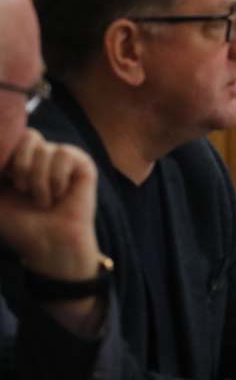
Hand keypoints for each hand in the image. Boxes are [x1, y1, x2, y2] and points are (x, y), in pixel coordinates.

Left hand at [0, 128, 100, 279]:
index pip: (12, 136)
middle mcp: (42, 154)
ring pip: (45, 149)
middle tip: (24, 191)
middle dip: (21, 167)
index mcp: (20, 158)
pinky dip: (56, 179)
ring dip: (38, 181)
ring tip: (43, 200)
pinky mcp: (83, 164)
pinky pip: (64, 154)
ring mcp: (64, 158)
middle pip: (28, 135)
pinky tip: (60, 194)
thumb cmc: (19, 225)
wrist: (47, 243)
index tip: (6, 183)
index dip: (7, 158)